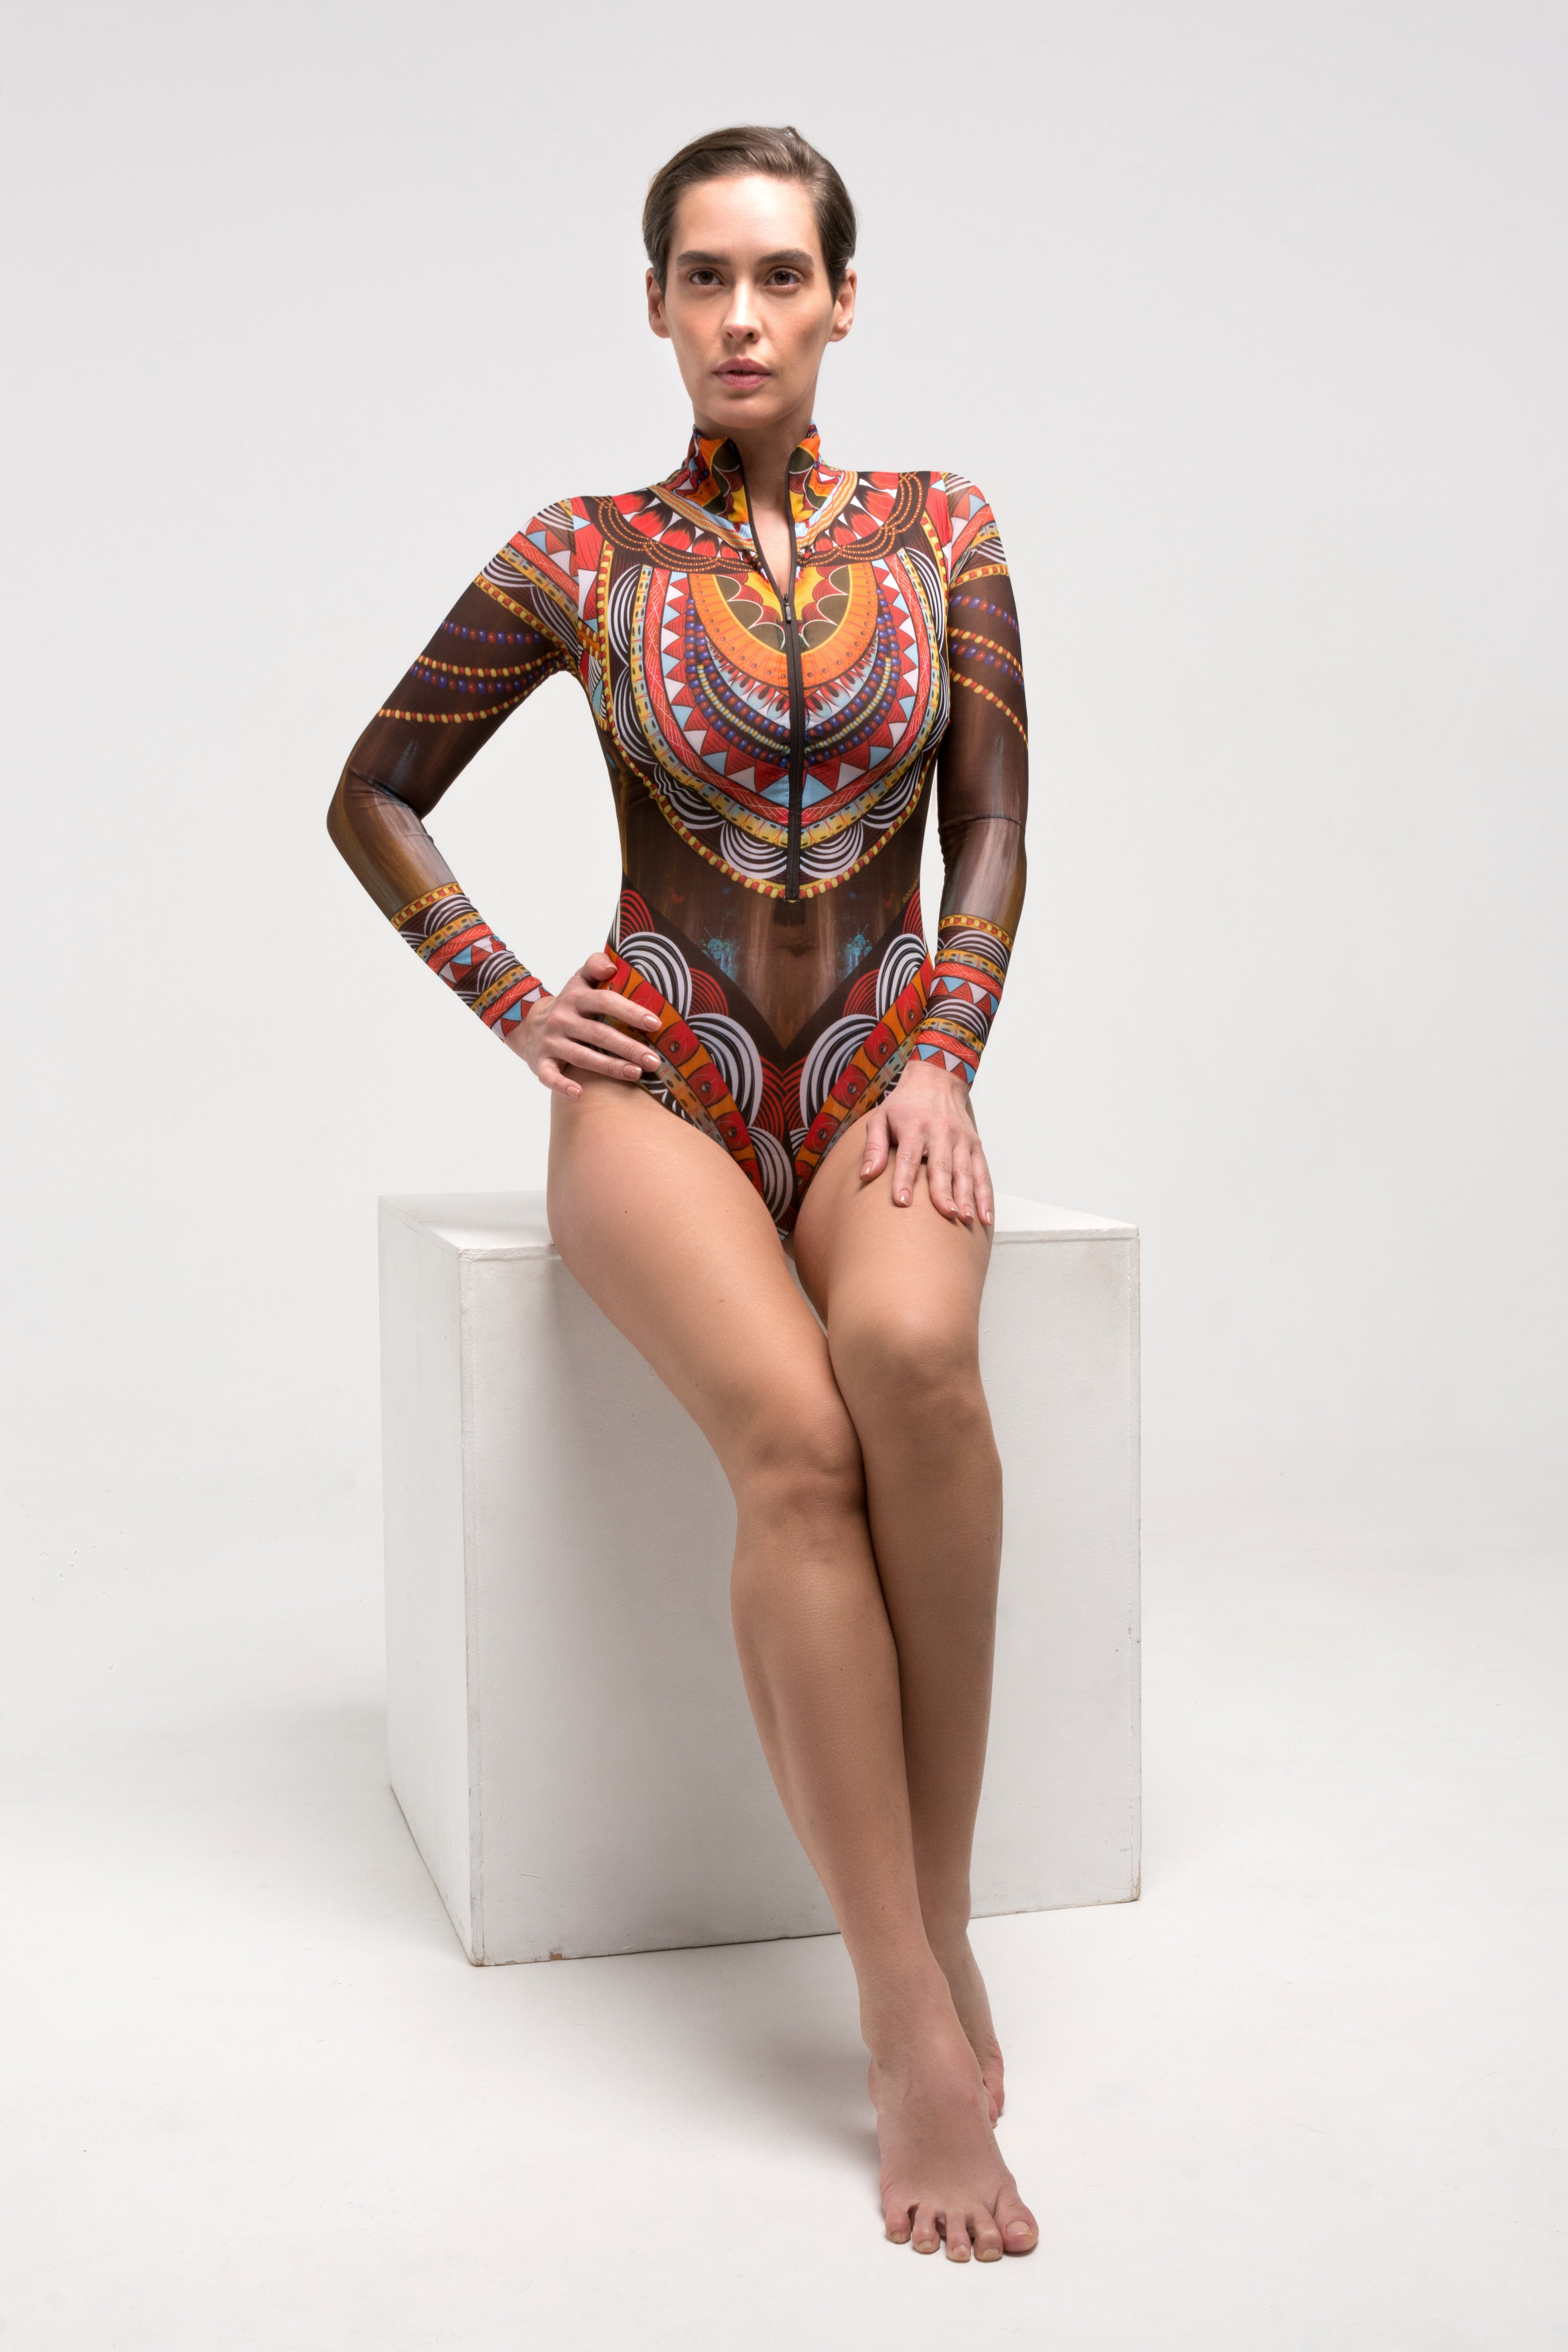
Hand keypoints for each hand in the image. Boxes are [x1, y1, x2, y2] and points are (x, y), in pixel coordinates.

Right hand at [506, 950, 661, 1096]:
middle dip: (628, 1047)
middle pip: (599, 1033)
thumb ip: (595, 966)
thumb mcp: (578, 980)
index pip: (605, 1001)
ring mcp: (551, 1042)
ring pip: (582, 1056)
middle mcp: (562, 1019)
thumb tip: (612, 967)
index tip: (655, 1024)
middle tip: (654, 1060)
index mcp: (575, 998)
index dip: (630, 1012)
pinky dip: (563, 1085)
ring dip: (610, 1067)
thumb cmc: (568, 1004)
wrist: (527, 1025)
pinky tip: (579, 1093)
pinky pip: (550, 1076)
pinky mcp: (541, 1063)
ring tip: (637, 1073)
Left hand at [857, 1059, 993, 1225]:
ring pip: (965, 1171)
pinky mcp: (974, 1145)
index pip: (909, 1157)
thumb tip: (866, 1176)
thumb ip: (874, 1147)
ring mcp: (961, 1139)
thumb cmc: (904, 1106)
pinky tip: (985, 1217)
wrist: (937, 1080)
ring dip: (967, 1197)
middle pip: (942, 1166)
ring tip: (966, 1220)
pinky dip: (985, 1195)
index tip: (902, 1202)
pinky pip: (982, 1172)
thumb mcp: (880, 1118)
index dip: (905, 1180)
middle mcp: (940, 1132)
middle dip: (944, 1192)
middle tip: (946, 1215)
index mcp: (914, 1126)